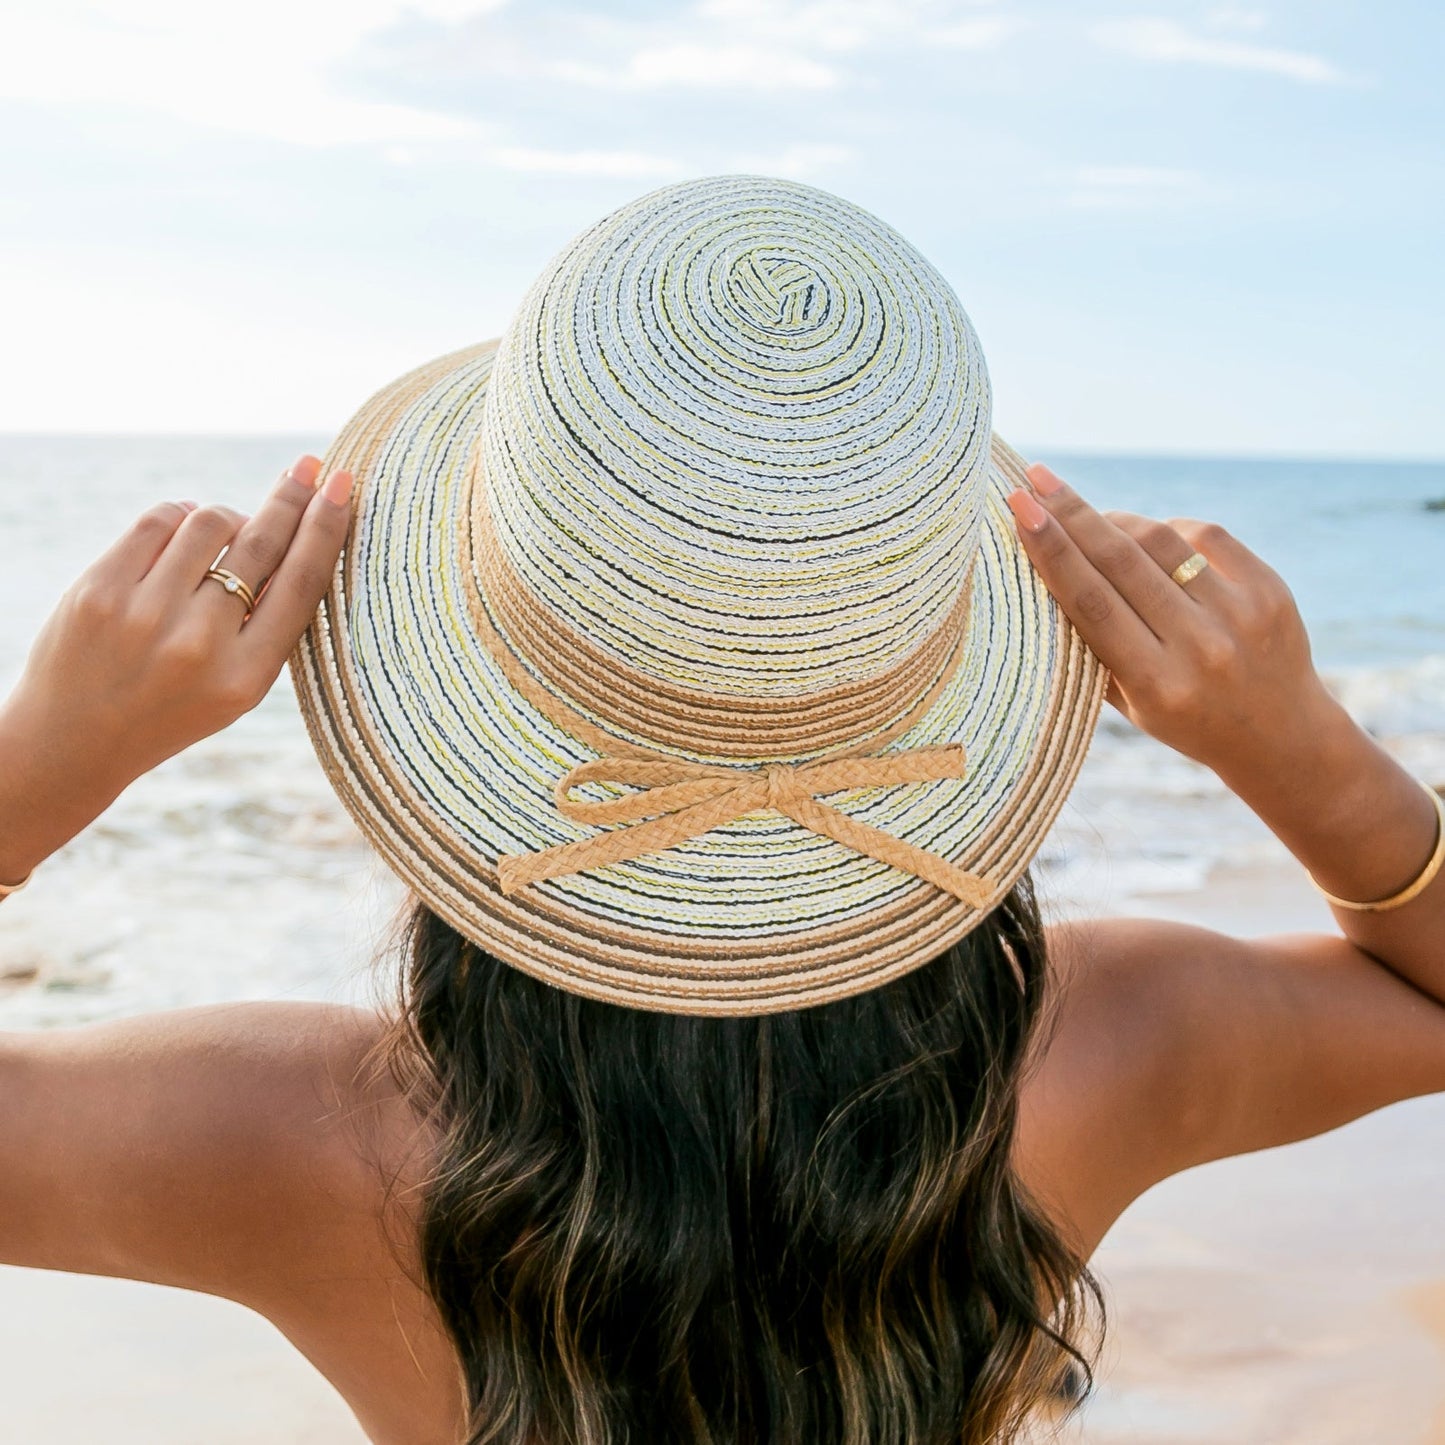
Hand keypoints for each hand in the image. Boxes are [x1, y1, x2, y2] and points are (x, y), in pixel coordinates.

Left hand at [0, 455, 351, 883]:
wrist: (73, 742)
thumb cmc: (171, 707)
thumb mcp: (236, 689)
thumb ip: (265, 627)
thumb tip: (296, 534)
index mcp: (246, 677)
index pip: (300, 583)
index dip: (326, 527)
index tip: (342, 487)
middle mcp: (199, 646)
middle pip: (261, 546)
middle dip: (292, 498)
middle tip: (311, 466)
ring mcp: (144, 616)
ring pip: (208, 523)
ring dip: (225, 518)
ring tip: (224, 533)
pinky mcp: (98, 591)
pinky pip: (156, 521)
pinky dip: (178, 515)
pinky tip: (182, 530)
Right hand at [1005, 463, 1337, 779]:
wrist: (1281, 736)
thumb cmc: (1184, 718)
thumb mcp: (1130, 702)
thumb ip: (1092, 647)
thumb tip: (1046, 569)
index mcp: (1156, 684)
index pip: (1092, 603)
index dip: (1053, 551)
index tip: (1021, 508)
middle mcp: (1200, 648)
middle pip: (1121, 562)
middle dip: (1071, 514)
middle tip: (1036, 479)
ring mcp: (1239, 615)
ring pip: (1161, 541)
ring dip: (1115, 521)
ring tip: (1085, 515)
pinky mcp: (1269, 589)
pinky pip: (1206, 535)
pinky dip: (1167, 529)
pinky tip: (1148, 537)